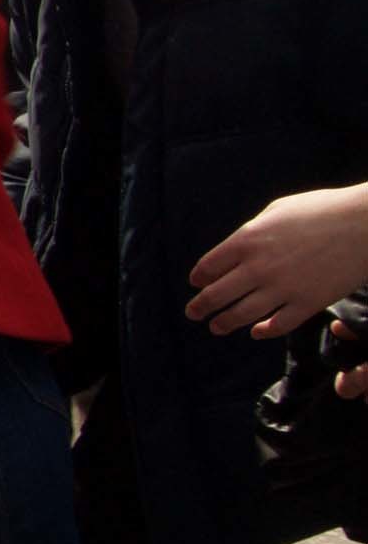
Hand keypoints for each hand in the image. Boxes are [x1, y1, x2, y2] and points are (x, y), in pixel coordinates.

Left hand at [185, 185, 367, 338]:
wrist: (365, 224)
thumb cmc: (323, 210)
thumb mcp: (278, 211)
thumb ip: (254, 232)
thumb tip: (238, 249)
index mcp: (247, 240)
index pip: (209, 267)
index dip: (199, 278)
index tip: (196, 283)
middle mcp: (259, 267)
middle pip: (217, 294)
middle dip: (200, 307)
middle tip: (193, 313)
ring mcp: (283, 288)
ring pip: (242, 314)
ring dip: (225, 323)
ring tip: (216, 327)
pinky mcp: (308, 303)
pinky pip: (279, 325)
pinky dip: (264, 331)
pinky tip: (256, 332)